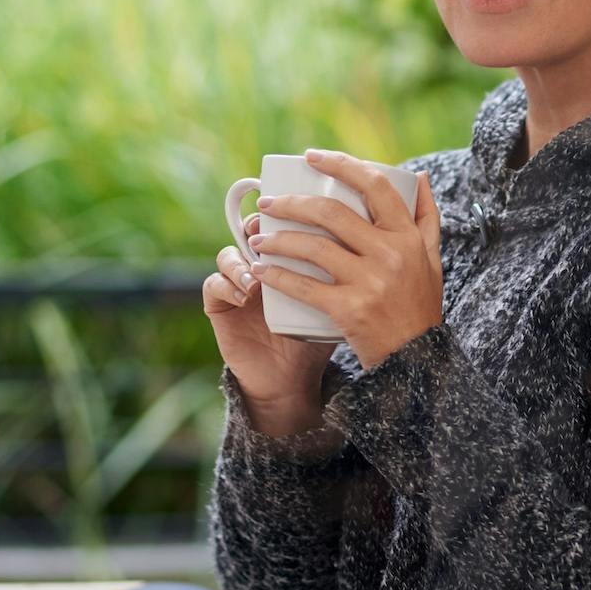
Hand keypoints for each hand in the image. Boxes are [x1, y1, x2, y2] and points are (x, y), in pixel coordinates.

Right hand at [204, 208, 334, 410]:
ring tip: (256, 280)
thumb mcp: (339, 300)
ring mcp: (236, 283)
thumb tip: (376, 235)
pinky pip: (214, 285)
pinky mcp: (219, 306)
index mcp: (287, 257)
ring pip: (228, 255)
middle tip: (264, 233)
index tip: (297, 210)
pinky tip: (246, 296)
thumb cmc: (319, 336)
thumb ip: (351, 271)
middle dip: (257, 227)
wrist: (292, 379)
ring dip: (241, 261)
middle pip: (251, 230)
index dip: (284, 210)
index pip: (283, 222)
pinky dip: (227, 285)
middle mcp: (259, 265)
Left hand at [248, 148, 443, 370]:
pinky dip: (277, 276)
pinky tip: (260, 269)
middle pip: (333, 213)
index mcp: (408, 236)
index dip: (342, 164)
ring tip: (258, 237)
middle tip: (268, 203)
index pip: (375, 185)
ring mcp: (369, 282)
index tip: (312, 156)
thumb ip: (427, 215)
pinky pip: (304, 286)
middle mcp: (390, 254)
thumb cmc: (420, 304)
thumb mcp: (432, 258)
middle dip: (293, 203)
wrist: (416, 359)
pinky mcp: (349, 309)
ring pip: (313, 246)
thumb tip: (419, 174)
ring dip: (278, 239)